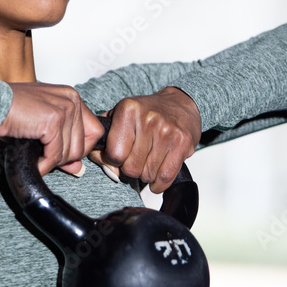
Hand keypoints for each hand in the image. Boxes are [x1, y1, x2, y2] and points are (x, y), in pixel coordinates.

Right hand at [0, 82, 105, 176]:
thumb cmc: (9, 110)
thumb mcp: (42, 126)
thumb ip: (63, 145)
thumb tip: (78, 168)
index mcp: (71, 97)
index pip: (94, 130)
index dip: (79, 149)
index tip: (63, 156)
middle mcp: (72, 99)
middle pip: (83, 144)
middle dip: (64, 157)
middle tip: (45, 157)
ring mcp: (64, 109)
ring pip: (71, 152)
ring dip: (53, 161)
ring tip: (37, 156)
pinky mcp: (53, 121)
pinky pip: (55, 154)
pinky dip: (44, 164)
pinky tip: (34, 162)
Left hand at [86, 86, 201, 193]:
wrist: (179, 103)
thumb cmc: (146, 113)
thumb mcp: (119, 117)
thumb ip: (103, 143)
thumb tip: (109, 170)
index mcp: (128, 110)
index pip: (114, 154)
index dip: (114, 160)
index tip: (120, 155)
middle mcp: (148, 119)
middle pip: (131, 168)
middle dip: (132, 168)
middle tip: (137, 158)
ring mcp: (167, 131)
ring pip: (148, 174)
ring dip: (146, 174)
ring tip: (149, 160)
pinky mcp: (182, 143)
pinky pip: (165, 177)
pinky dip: (159, 184)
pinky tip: (157, 177)